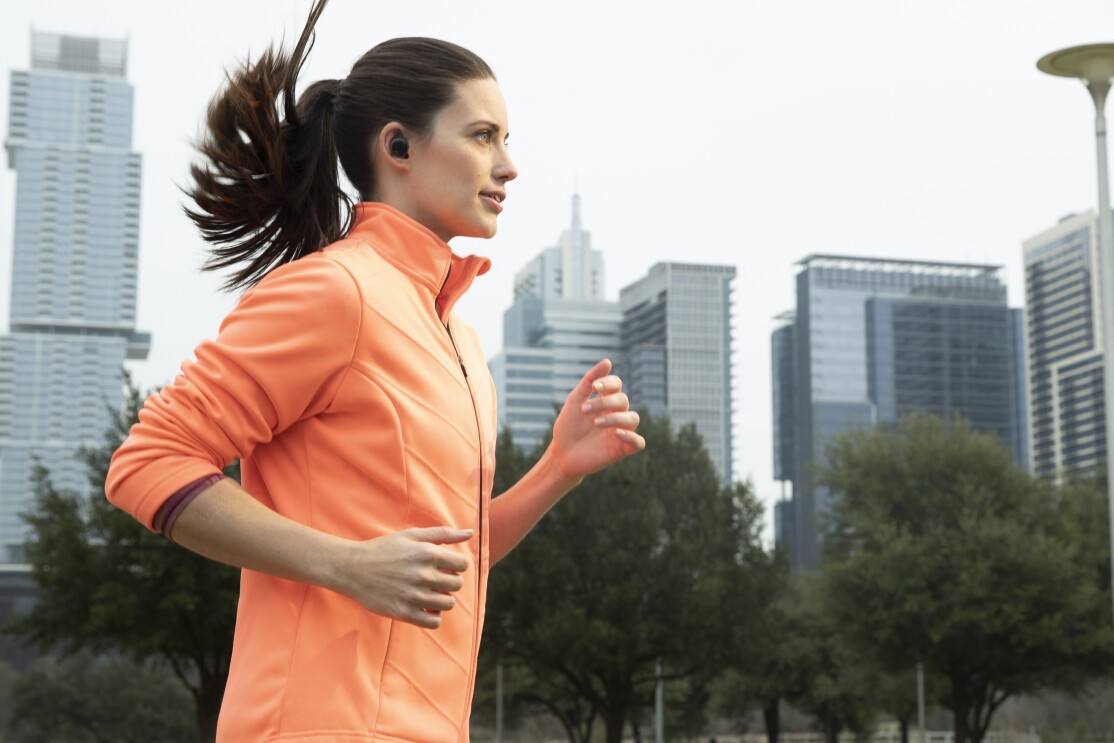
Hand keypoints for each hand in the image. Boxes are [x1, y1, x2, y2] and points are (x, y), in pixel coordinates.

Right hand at [334, 526, 472, 628]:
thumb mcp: (412, 535)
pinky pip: (434, 621)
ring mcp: (413, 595)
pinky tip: (424, 605)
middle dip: (450, 581)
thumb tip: (470, 533)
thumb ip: (443, 534)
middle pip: (457, 585)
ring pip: (447, 604)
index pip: (462, 565)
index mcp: (427, 553)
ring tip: (429, 592)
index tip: (446, 566)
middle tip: (436, 578)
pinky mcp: (403, 613)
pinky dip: (433, 615)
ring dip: (442, 598)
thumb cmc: (384, 549)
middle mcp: (422, 575)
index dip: (457, 565)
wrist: (352, 568)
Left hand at [549, 359, 645, 481]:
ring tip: (596, 424)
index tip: (594, 387)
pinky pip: (639, 442)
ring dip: (615, 418)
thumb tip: (608, 361)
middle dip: (605, 402)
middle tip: (585, 411)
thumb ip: (590, 381)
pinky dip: (631, 436)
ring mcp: (620, 432)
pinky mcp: (622, 449)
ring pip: (633, 418)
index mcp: (604, 402)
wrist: (560, 455)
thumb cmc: (568, 428)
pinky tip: (616, 433)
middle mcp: (615, 415)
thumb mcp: (575, 401)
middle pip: (623, 400)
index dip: (608, 383)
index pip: (616, 385)